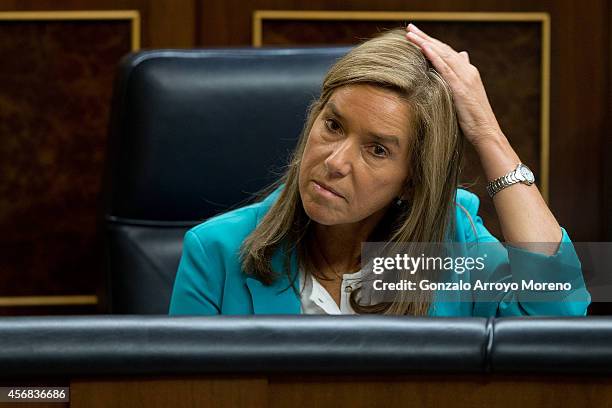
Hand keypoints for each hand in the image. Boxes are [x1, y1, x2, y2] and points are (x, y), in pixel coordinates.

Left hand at [405, 23, 503, 147]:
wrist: (486, 131)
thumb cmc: (474, 118)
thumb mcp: (466, 96)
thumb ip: (461, 80)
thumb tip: (461, 60)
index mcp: (468, 72)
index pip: (447, 52)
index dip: (432, 42)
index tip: (417, 35)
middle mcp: (467, 70)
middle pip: (443, 49)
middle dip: (425, 37)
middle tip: (410, 27)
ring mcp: (465, 78)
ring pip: (443, 55)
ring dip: (425, 43)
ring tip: (410, 34)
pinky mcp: (460, 88)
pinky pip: (445, 69)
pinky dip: (434, 56)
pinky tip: (423, 48)